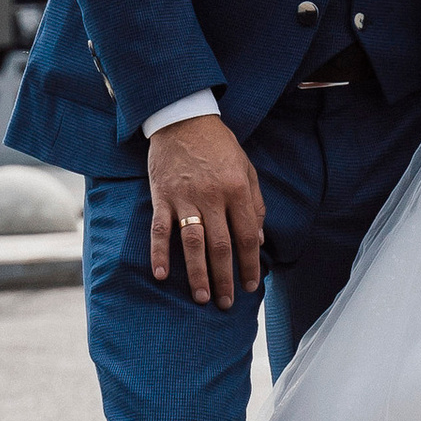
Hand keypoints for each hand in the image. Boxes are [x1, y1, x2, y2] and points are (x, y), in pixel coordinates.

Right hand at [148, 116, 265, 305]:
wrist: (183, 118)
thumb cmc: (219, 145)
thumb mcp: (247, 168)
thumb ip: (255, 203)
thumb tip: (260, 240)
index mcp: (237, 189)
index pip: (247, 236)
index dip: (250, 264)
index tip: (252, 285)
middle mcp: (212, 196)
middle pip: (220, 246)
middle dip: (225, 278)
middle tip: (226, 303)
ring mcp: (185, 198)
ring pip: (192, 243)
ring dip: (197, 273)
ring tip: (201, 297)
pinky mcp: (162, 196)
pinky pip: (159, 229)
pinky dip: (159, 253)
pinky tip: (162, 275)